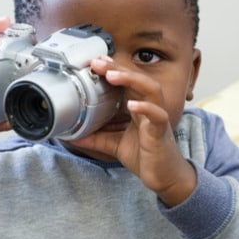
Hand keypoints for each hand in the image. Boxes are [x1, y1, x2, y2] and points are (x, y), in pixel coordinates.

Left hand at [70, 57, 195, 205]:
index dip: (113, 69)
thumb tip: (73, 137)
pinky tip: (132, 105)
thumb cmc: (146, 157)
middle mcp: (149, 108)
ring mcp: (157, 119)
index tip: (96, 61)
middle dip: (118, 68)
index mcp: (139, 108)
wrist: (165, 177)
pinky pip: (158, 116)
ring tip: (112, 75)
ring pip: (151, 90)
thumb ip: (97, 139)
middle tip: (98, 62)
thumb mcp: (115, 145)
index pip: (127, 82)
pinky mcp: (161, 133)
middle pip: (138, 79)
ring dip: (132, 80)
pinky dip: (146, 108)